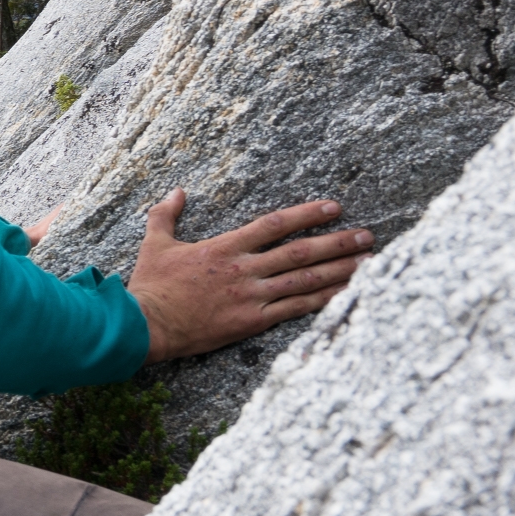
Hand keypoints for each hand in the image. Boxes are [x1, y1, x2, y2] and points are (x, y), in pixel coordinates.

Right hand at [129, 191, 374, 362]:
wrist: (146, 324)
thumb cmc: (150, 285)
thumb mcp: (155, 243)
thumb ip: (166, 214)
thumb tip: (177, 191)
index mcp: (225, 247)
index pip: (275, 224)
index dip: (307, 214)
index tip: (334, 207)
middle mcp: (244, 269)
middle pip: (301, 251)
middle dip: (338, 242)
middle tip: (368, 235)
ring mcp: (251, 296)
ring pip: (304, 280)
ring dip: (339, 270)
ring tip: (368, 263)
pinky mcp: (251, 322)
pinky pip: (294, 310)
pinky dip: (322, 301)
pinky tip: (344, 295)